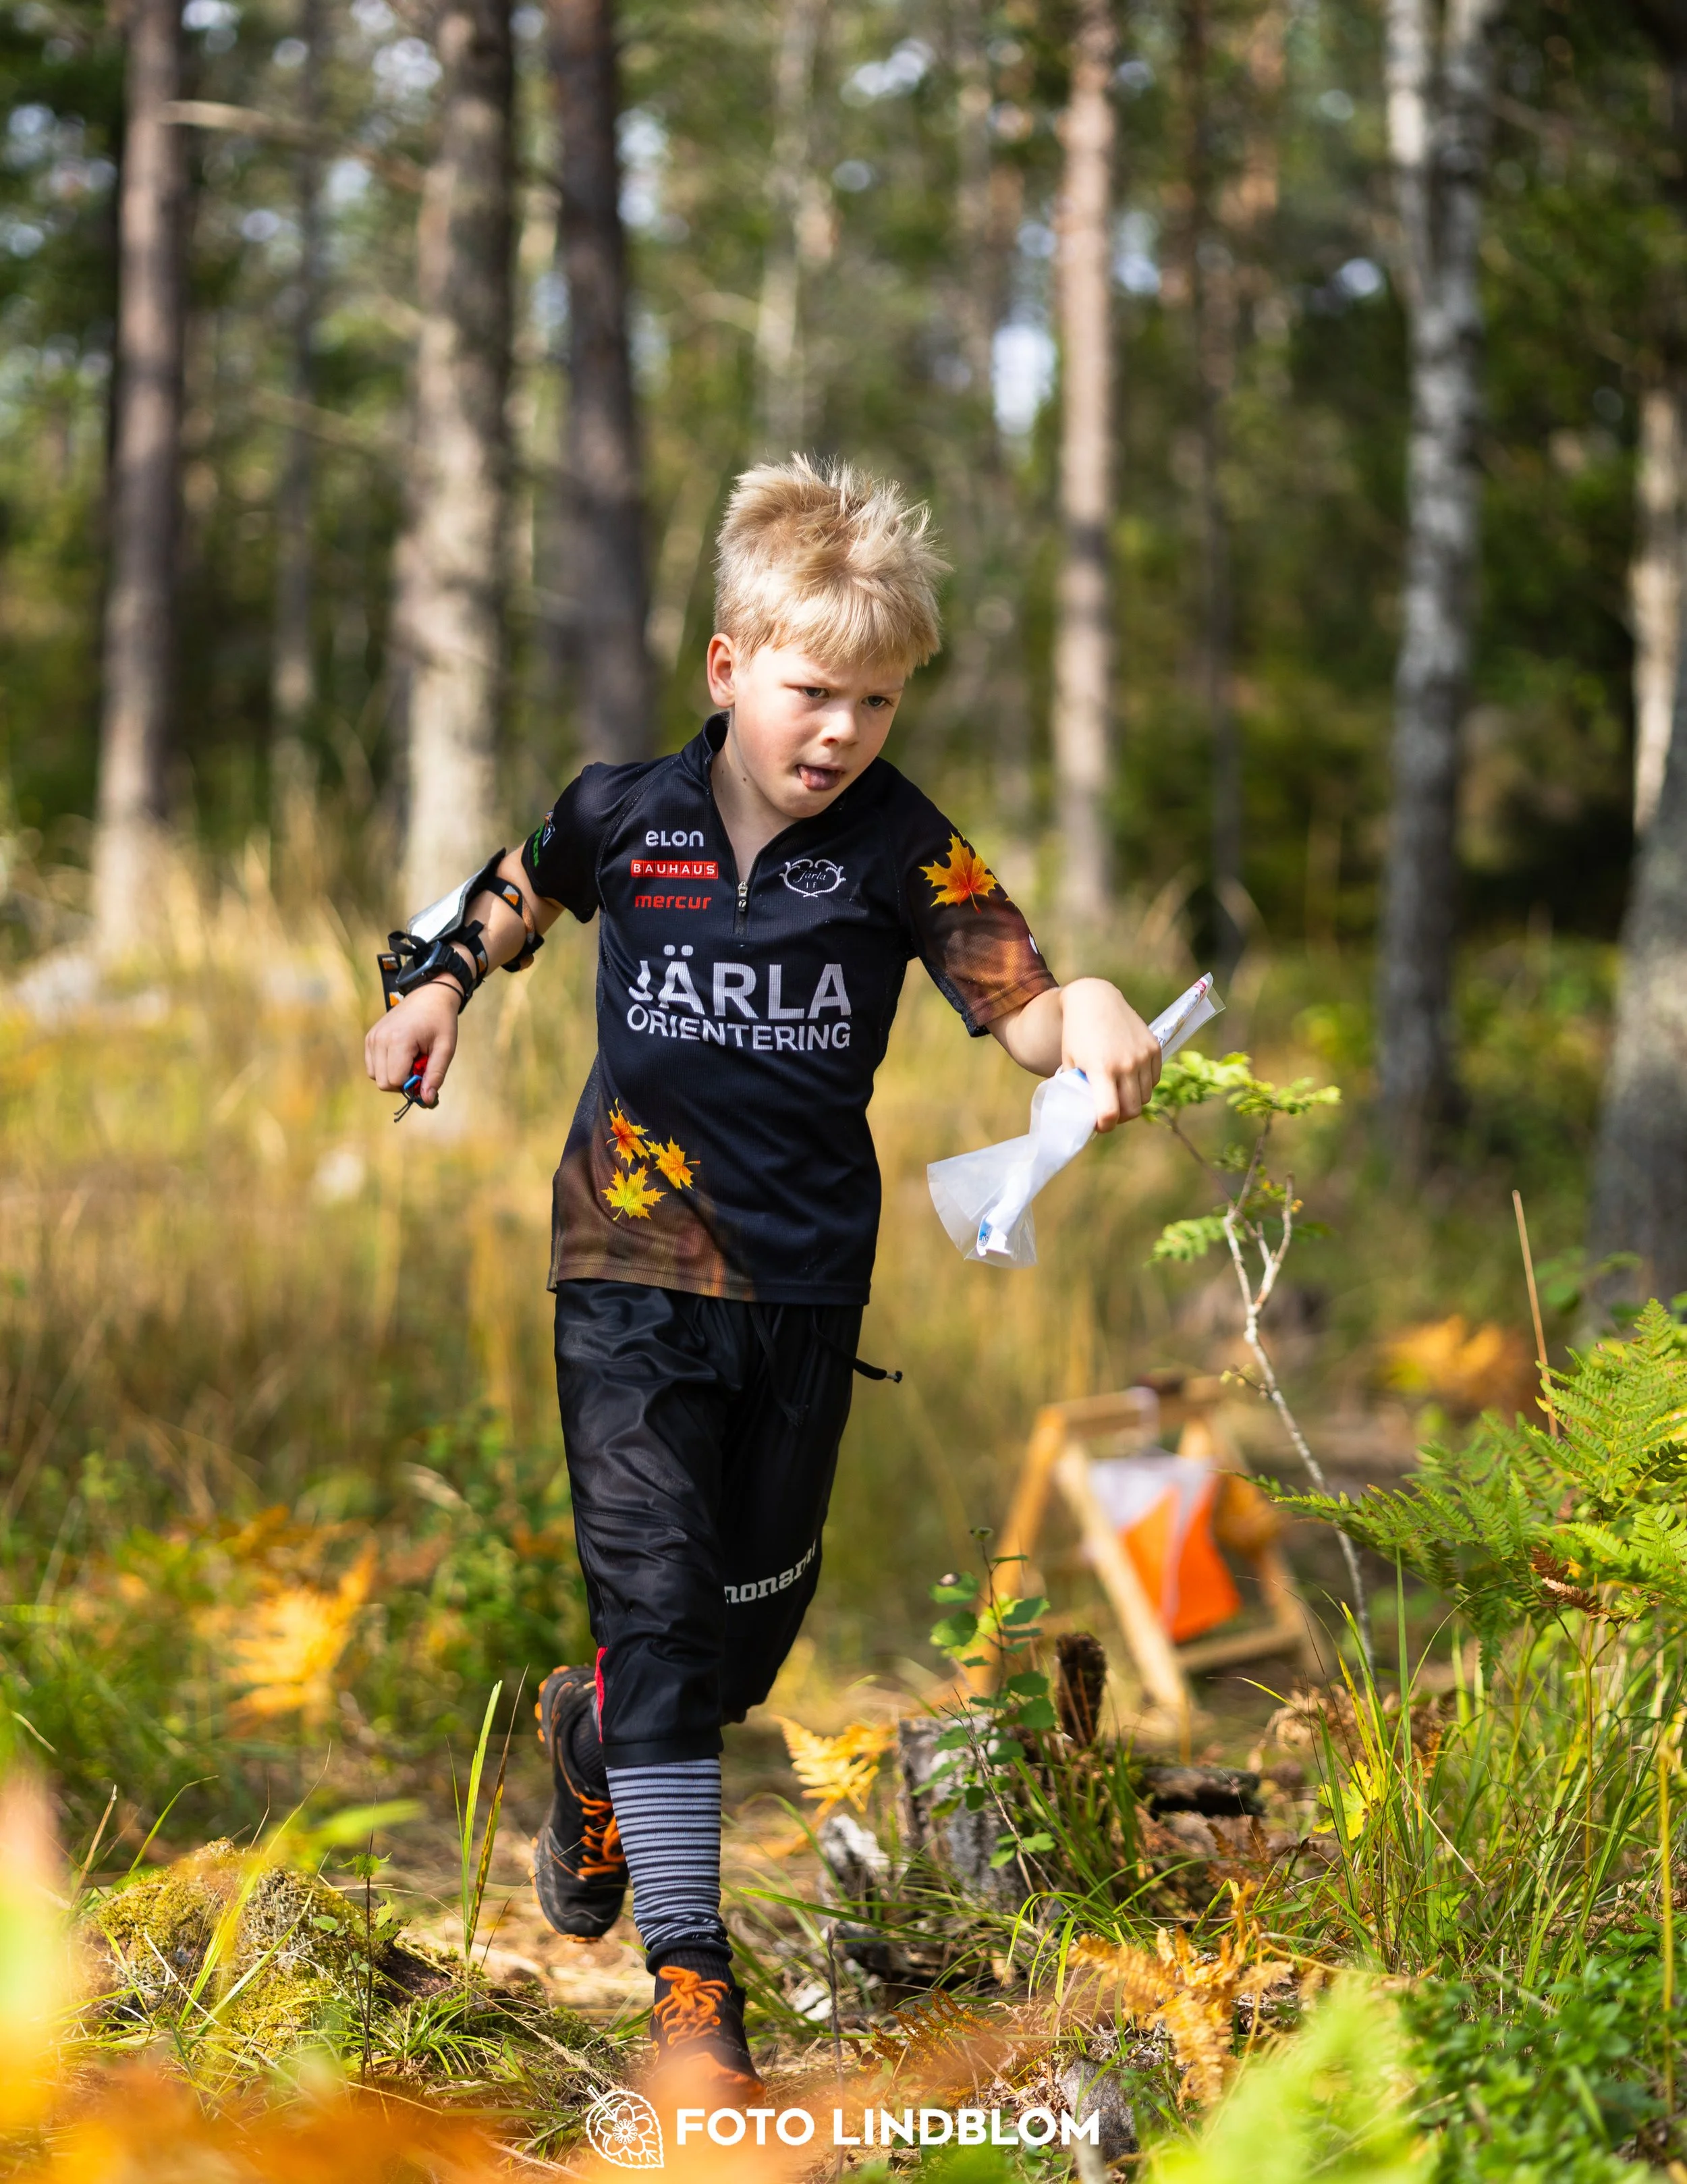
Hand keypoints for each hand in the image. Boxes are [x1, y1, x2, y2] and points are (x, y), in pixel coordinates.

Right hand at [364, 979, 460, 1106]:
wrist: (429, 994)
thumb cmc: (441, 1021)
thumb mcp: (446, 1049)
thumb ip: (435, 1075)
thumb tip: (427, 1101)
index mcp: (398, 1040)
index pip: (395, 1081)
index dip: (412, 1085)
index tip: (425, 1074)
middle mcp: (379, 1039)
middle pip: (383, 1082)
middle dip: (403, 1082)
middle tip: (420, 1065)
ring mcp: (372, 1038)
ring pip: (376, 1077)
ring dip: (394, 1075)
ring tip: (411, 1058)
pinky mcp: (370, 1038)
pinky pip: (373, 1066)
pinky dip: (386, 1067)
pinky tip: (402, 1054)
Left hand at [1059, 977, 1160, 1130]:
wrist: (1095, 1001)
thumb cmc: (1077, 1035)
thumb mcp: (1070, 1062)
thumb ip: (1079, 1088)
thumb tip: (1086, 1114)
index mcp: (1101, 1068)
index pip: (1109, 1113)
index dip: (1104, 1126)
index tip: (1098, 1124)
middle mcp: (1126, 1064)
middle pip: (1132, 1110)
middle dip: (1121, 1117)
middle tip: (1110, 1113)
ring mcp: (1142, 1056)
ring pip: (1145, 1098)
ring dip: (1133, 1102)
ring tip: (1119, 1095)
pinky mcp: (1154, 1048)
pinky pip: (1154, 1080)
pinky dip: (1143, 1086)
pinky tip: (1129, 1078)